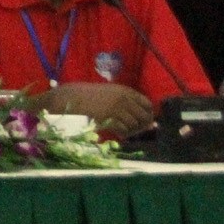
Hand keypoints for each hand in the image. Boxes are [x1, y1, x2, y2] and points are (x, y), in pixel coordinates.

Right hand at [38, 82, 152, 134]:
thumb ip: (129, 106)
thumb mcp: (111, 95)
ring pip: (133, 124)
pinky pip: (123, 129)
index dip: (147, 113)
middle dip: (140, 125)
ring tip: (121, 130)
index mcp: (125, 90)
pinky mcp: (108, 117)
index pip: (147, 103)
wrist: (69, 98)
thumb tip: (153, 124)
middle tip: (131, 129)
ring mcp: (116, 108)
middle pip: (143, 116)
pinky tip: (116, 133)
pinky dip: (121, 133)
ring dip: (129, 130)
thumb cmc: (89, 97)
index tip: (141, 120)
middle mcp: (123, 98)